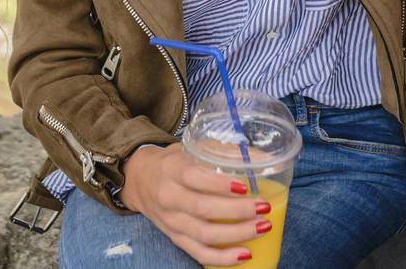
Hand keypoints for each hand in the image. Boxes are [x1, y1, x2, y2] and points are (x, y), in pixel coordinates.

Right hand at [119, 144, 271, 264]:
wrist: (139, 180)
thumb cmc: (174, 161)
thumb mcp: (192, 148)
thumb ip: (223, 152)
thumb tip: (265, 158)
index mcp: (172, 169)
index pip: (194, 178)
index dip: (219, 185)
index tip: (245, 186)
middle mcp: (169, 197)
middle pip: (203, 208)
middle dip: (237, 211)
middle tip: (263, 207)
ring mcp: (171, 221)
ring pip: (204, 234)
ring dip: (236, 234)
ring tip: (262, 227)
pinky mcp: (175, 238)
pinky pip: (199, 253)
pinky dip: (222, 258)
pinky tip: (245, 254)